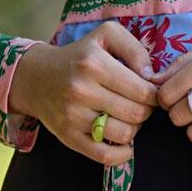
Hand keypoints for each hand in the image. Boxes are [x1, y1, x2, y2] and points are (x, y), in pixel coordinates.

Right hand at [8, 22, 159, 164]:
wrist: (36, 77)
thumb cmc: (79, 56)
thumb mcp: (106, 35)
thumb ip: (135, 48)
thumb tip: (151, 77)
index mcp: (94, 64)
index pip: (143, 91)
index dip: (155, 94)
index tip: (150, 92)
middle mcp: (82, 90)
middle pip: (136, 113)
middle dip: (146, 111)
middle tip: (140, 104)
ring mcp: (74, 116)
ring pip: (125, 134)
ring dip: (134, 128)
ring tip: (127, 116)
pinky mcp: (68, 136)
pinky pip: (105, 155)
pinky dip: (122, 153)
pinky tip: (125, 144)